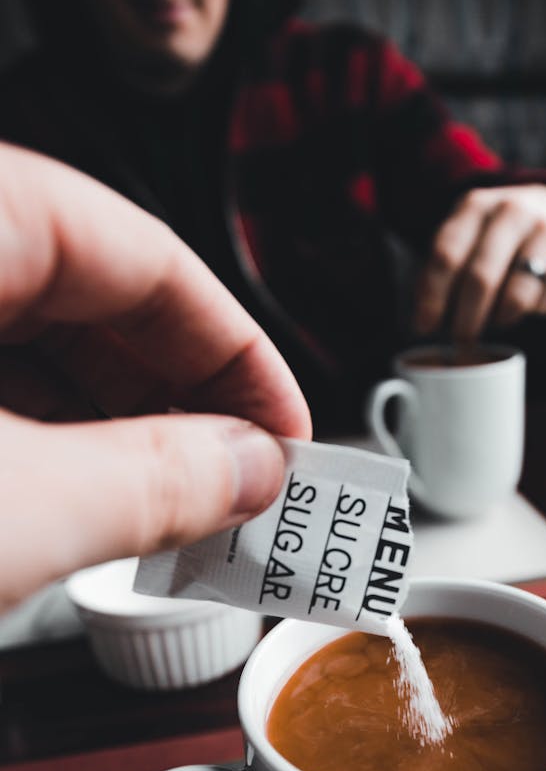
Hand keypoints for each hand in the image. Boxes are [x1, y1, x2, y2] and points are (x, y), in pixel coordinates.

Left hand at [0, 144, 310, 611]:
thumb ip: (153, 480)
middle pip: (93, 300)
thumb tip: (252, 470)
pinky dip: (39, 441)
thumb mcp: (16, 508)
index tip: (293, 438)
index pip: (149, 258)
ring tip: (171, 512)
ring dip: (110, 431)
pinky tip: (79, 500)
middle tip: (242, 489)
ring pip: (32, 345)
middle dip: (180, 402)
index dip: (242, 355)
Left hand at [413, 184, 545, 340]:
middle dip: (466, 320)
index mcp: (476, 205)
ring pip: (516, 294)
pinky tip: (530, 301)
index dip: (432, 298)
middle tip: (461, 340)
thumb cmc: (499, 235)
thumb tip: (424, 322)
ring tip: (496, 320)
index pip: (446, 255)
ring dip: (501, 319)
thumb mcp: (467, 237)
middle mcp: (513, 210)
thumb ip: (444, 271)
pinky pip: (545, 301)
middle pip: (481, 278)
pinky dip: (533, 312)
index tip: (423, 328)